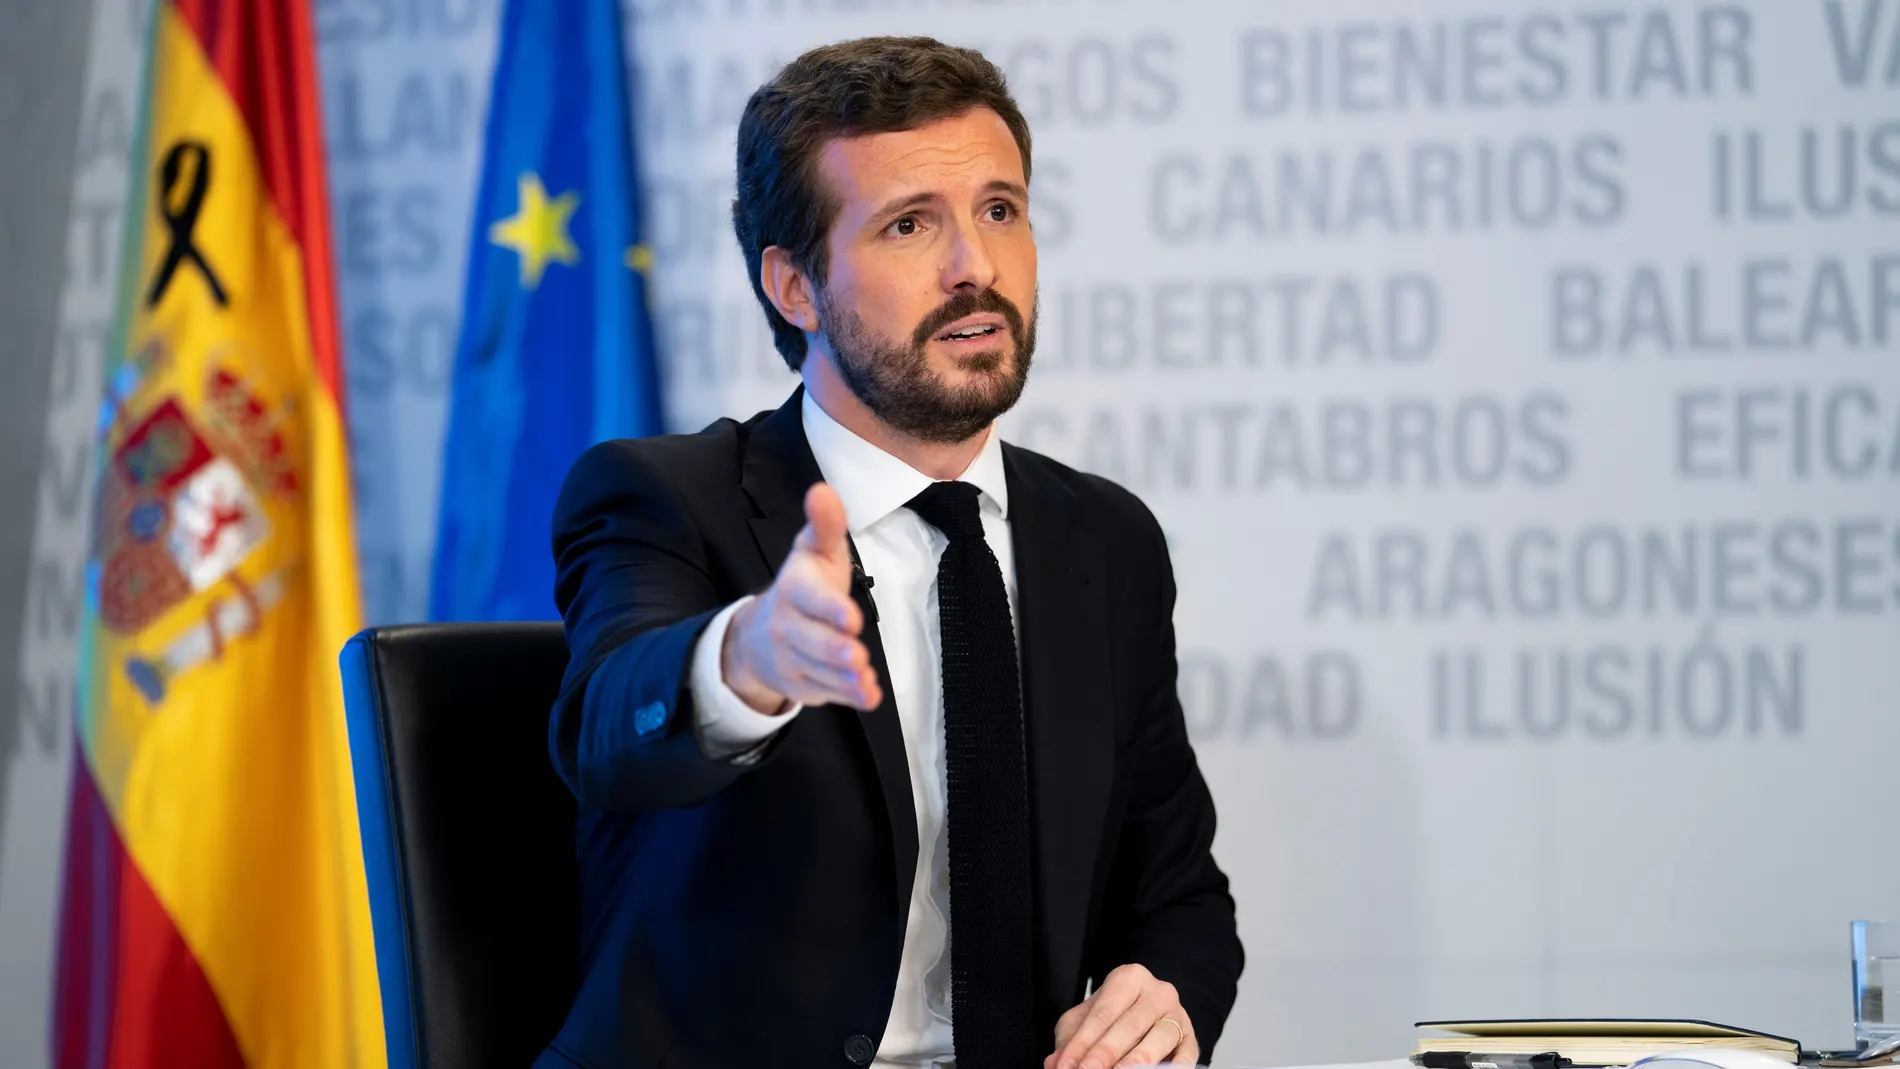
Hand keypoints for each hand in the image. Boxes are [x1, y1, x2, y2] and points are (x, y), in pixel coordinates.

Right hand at [721, 483, 882, 712]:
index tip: (852, 618)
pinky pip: (825, 692)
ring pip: (819, 670)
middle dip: (833, 649)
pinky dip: (846, 696)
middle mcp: (787, 625)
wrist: (761, 636)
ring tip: (865, 681)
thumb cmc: (805, 586)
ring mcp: (792, 658)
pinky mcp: (802, 684)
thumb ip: (825, 526)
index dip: (828, 608)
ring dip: (843, 678)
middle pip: (810, 640)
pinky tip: (867, 696)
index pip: (808, 598)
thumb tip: (822, 489)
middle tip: (857, 656)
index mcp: (794, 588)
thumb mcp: (814, 552)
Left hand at [1045, 964, 1196, 1068]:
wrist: (1152, 1008)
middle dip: (1105, 1054)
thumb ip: (1070, 1039)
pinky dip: (1177, 1066)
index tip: (1066, 1066)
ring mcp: (1178, 1014)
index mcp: (1129, 978)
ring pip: (1160, 1037)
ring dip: (1138, 1059)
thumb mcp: (1086, 1019)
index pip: (1102, 1014)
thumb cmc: (1114, 1014)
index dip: (1081, 1043)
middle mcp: (1157, 992)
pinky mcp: (1192, 1038)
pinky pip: (1187, 1053)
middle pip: (1129, 1026)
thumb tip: (1055, 1063)